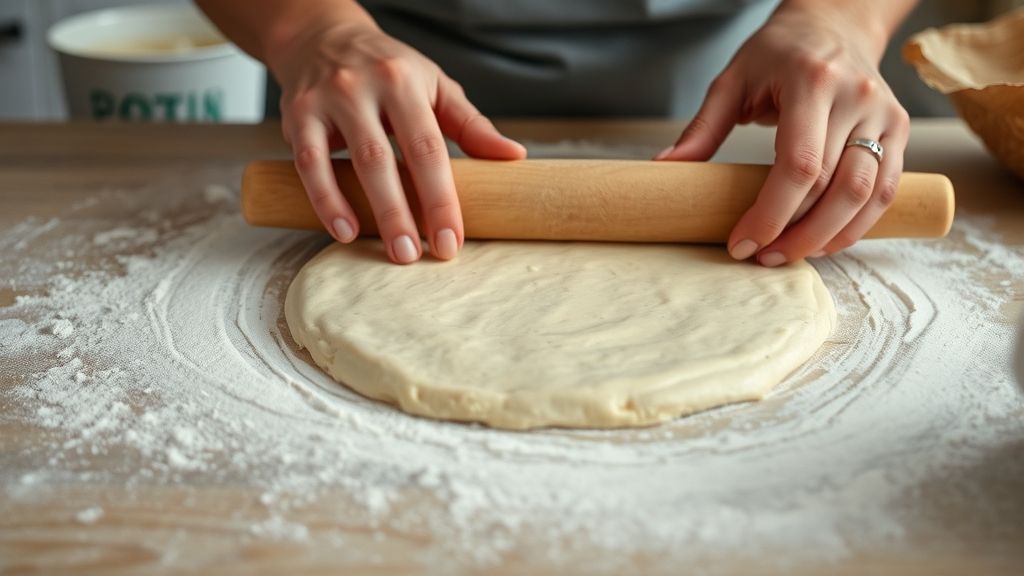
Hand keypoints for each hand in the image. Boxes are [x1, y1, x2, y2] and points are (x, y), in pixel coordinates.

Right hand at [270, 17, 525, 263]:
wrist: (321, 36)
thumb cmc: (388, 69)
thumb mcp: (433, 85)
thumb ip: (470, 124)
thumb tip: (514, 157)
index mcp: (404, 82)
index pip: (428, 148)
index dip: (440, 198)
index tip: (450, 240)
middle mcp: (362, 88)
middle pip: (385, 160)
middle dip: (402, 213)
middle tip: (417, 256)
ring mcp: (326, 102)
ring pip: (348, 163)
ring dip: (369, 211)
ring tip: (389, 251)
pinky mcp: (296, 116)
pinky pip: (308, 164)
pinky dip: (324, 200)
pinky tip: (344, 230)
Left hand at [657, 3, 910, 265]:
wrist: (834, 22)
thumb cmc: (777, 52)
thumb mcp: (732, 79)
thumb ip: (702, 128)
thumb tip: (666, 169)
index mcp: (812, 81)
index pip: (799, 165)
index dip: (771, 214)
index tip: (742, 243)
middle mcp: (856, 97)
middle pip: (833, 187)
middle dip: (796, 234)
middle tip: (762, 258)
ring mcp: (884, 113)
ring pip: (866, 195)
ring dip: (828, 237)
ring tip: (790, 255)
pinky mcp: (899, 129)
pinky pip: (887, 190)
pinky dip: (858, 225)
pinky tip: (825, 240)